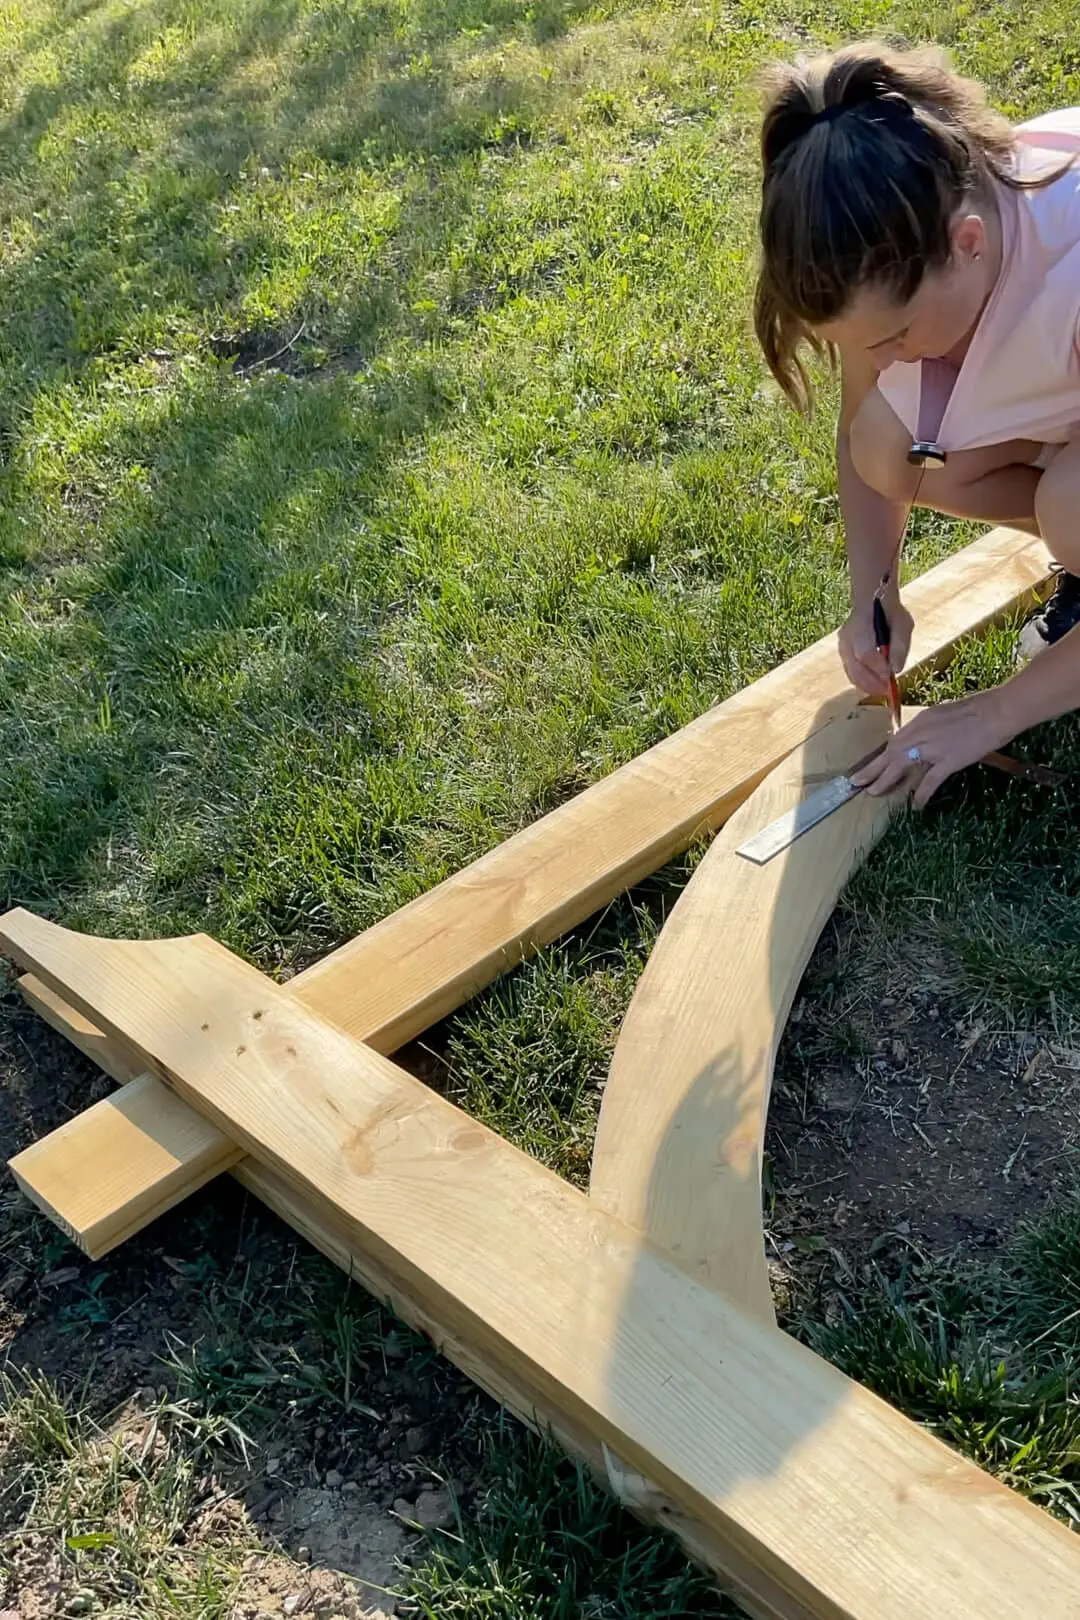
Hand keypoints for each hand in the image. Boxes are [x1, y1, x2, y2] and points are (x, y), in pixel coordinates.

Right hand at [838, 594, 912, 696]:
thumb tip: (896, 670)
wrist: (871, 603)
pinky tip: (875, 684)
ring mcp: (843, 647)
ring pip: (852, 673)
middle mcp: (847, 638)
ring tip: (883, 689)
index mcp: (861, 626)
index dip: (877, 667)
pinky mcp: (844, 655)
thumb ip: (900, 645)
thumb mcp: (903, 623)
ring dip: (867, 685)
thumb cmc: (890, 613)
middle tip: (887, 690)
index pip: (865, 652)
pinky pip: (851, 673)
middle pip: (855, 667)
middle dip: (872, 682)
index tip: (890, 676)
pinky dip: (863, 682)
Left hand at [852, 691, 1013, 809]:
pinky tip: (914, 806)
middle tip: (856, 782)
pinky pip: (929, 781)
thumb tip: (922, 742)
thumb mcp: (946, 715)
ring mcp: (933, 747)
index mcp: (921, 720)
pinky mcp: (948, 760)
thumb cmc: (978, 710)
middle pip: (890, 752)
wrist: (998, 711)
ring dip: (885, 780)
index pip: (895, 740)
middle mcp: (921, 732)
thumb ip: (931, 728)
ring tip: (874, 792)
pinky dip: (920, 794)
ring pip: (901, 765)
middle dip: (872, 768)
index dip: (882, 755)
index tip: (871, 764)